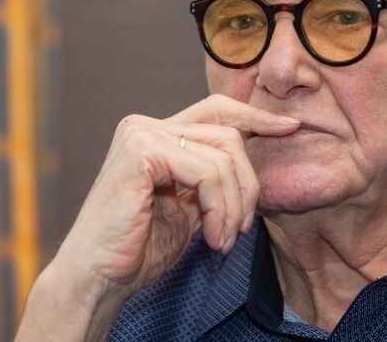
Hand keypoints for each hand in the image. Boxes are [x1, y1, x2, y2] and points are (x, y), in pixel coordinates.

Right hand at [54, 94, 299, 298]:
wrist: (98, 276)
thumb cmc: (140, 247)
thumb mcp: (188, 205)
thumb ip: (211, 178)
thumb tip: (251, 160)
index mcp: (155, 134)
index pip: (216, 111)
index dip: (255, 116)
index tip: (289, 127)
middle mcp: (145, 125)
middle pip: (227, 134)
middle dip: (248, 183)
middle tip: (245, 226)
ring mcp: (141, 134)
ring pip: (222, 157)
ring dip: (235, 206)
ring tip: (225, 240)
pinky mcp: (141, 151)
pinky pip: (208, 173)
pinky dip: (221, 209)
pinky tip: (214, 238)